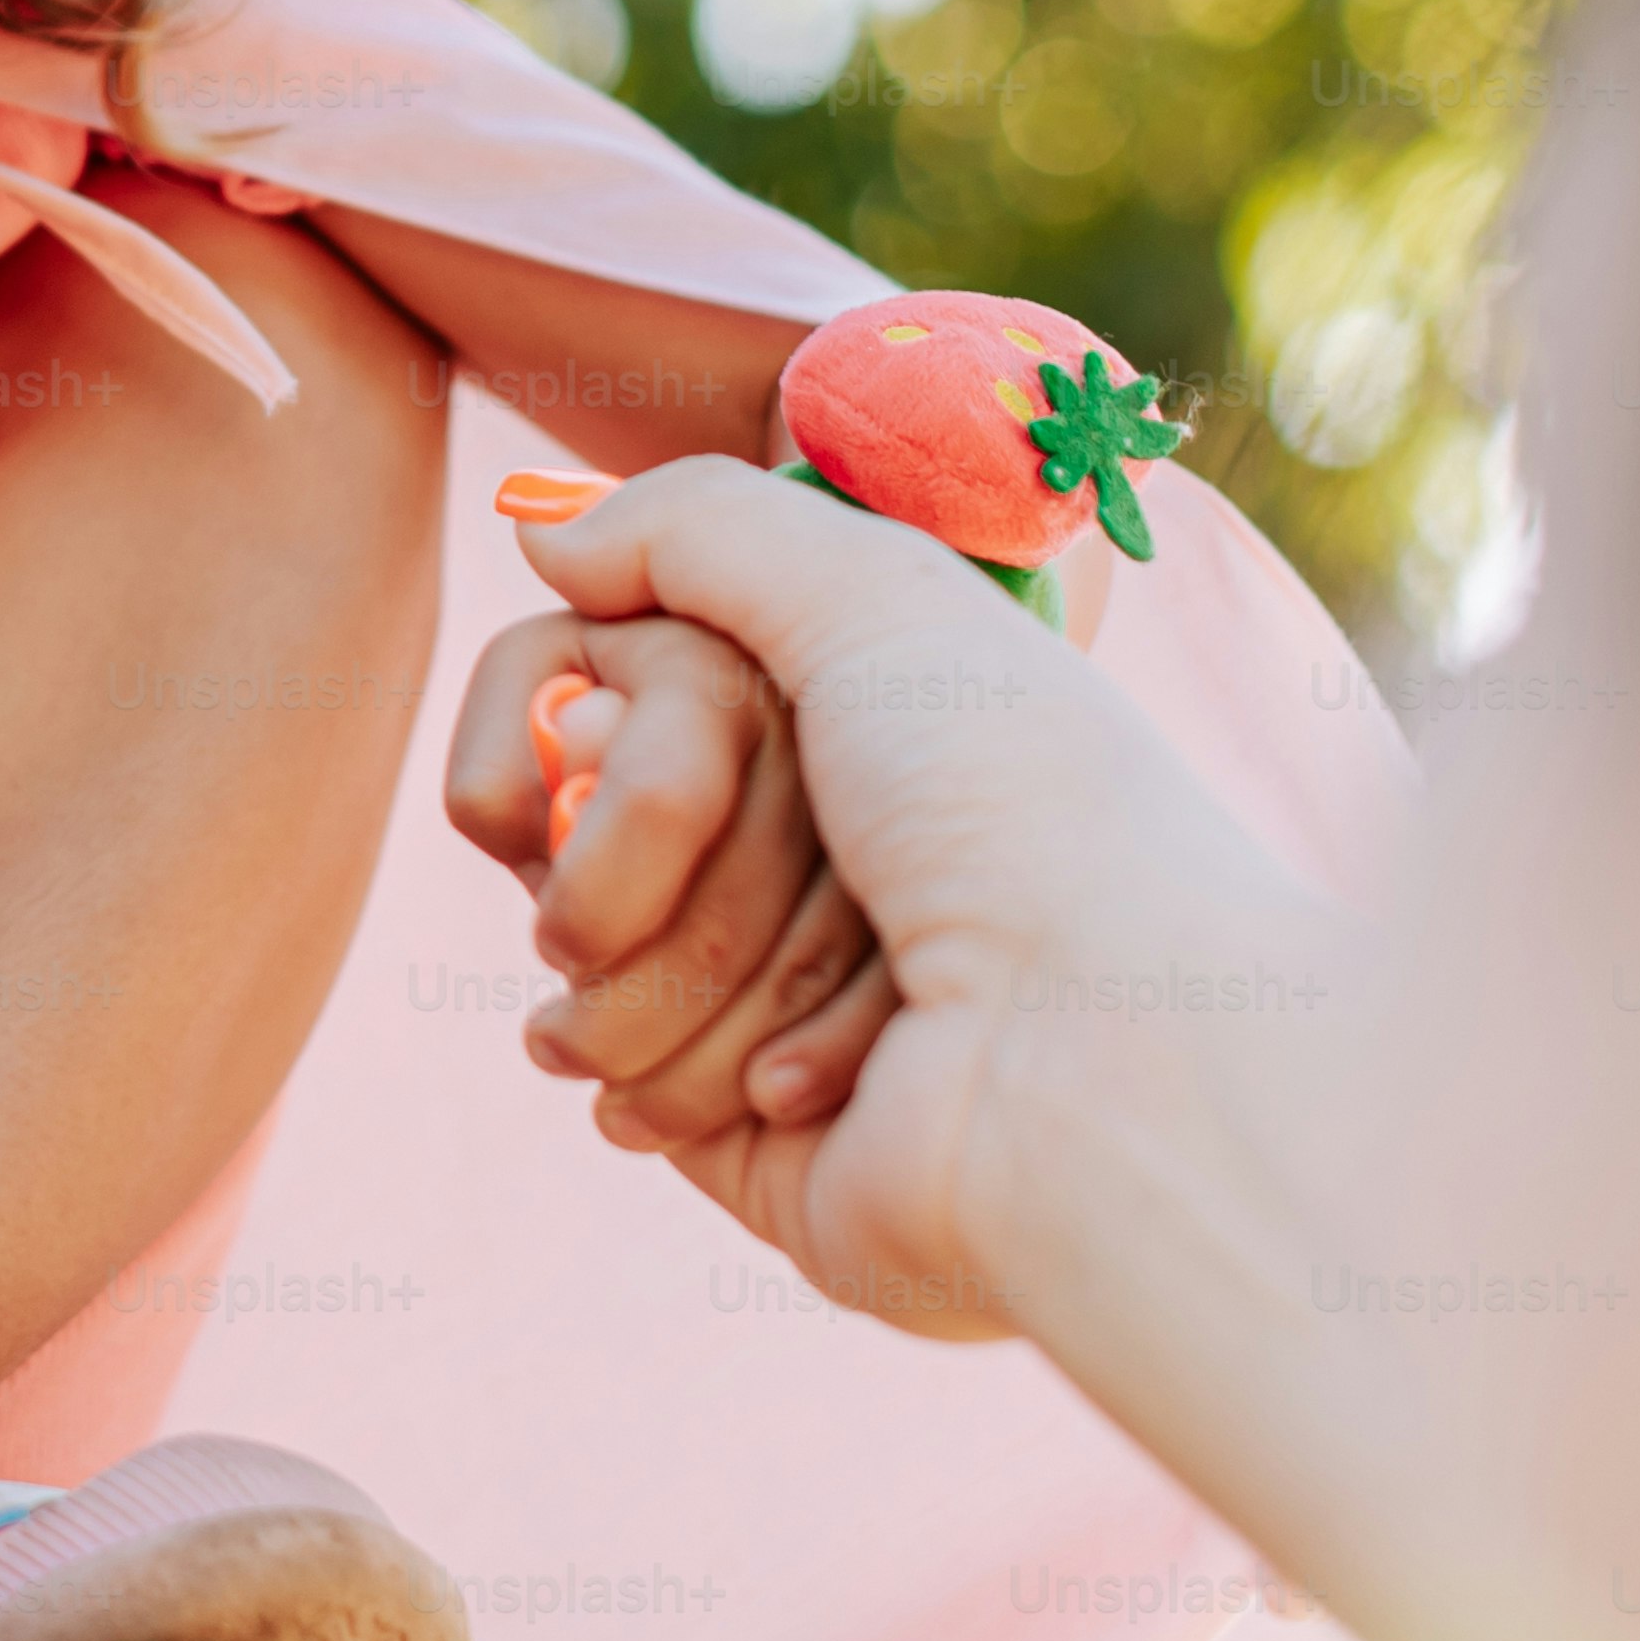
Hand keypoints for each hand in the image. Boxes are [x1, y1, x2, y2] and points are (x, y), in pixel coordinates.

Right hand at [471, 458, 1342, 1354]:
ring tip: (813, 998)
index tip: (624, 709)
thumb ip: (694, 523)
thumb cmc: (1020, 813)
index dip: (600, 700)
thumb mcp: (876, 596)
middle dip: (641, 839)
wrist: (1094, 1075)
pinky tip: (774, 1091)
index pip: (622, 674)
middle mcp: (805, 833)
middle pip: (585, 805)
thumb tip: (545, 533)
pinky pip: (601, 1068)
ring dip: (666, 966)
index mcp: (845, 711)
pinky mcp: (723, 1117)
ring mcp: (753, 980)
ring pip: (579, 942)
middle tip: (801, 867)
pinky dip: (668, 1070)